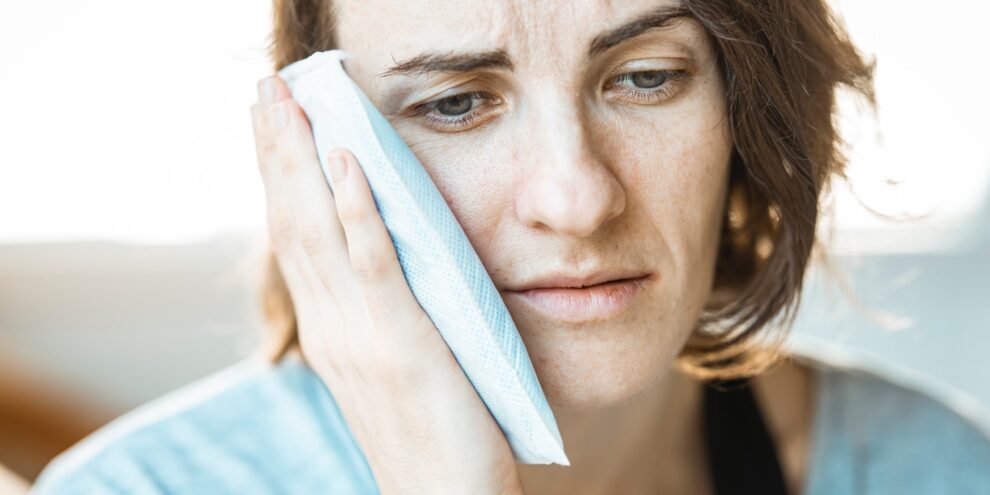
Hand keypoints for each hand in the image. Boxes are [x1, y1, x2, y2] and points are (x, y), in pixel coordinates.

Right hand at [250, 74, 523, 494]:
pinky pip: (373, 263)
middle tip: (264, 88)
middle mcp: (333, 327)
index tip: (270, 124)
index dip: (278, 177)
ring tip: (288, 102)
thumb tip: (380, 265)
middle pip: (292, 221)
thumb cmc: (427, 437)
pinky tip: (346, 160)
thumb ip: (377, 316)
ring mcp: (362, 334)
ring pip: (319, 230)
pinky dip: (356, 207)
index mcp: (330, 332)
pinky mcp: (403, 342)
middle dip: (277, 151)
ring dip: (302, 159)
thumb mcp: (390, 368)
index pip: (294, 239)